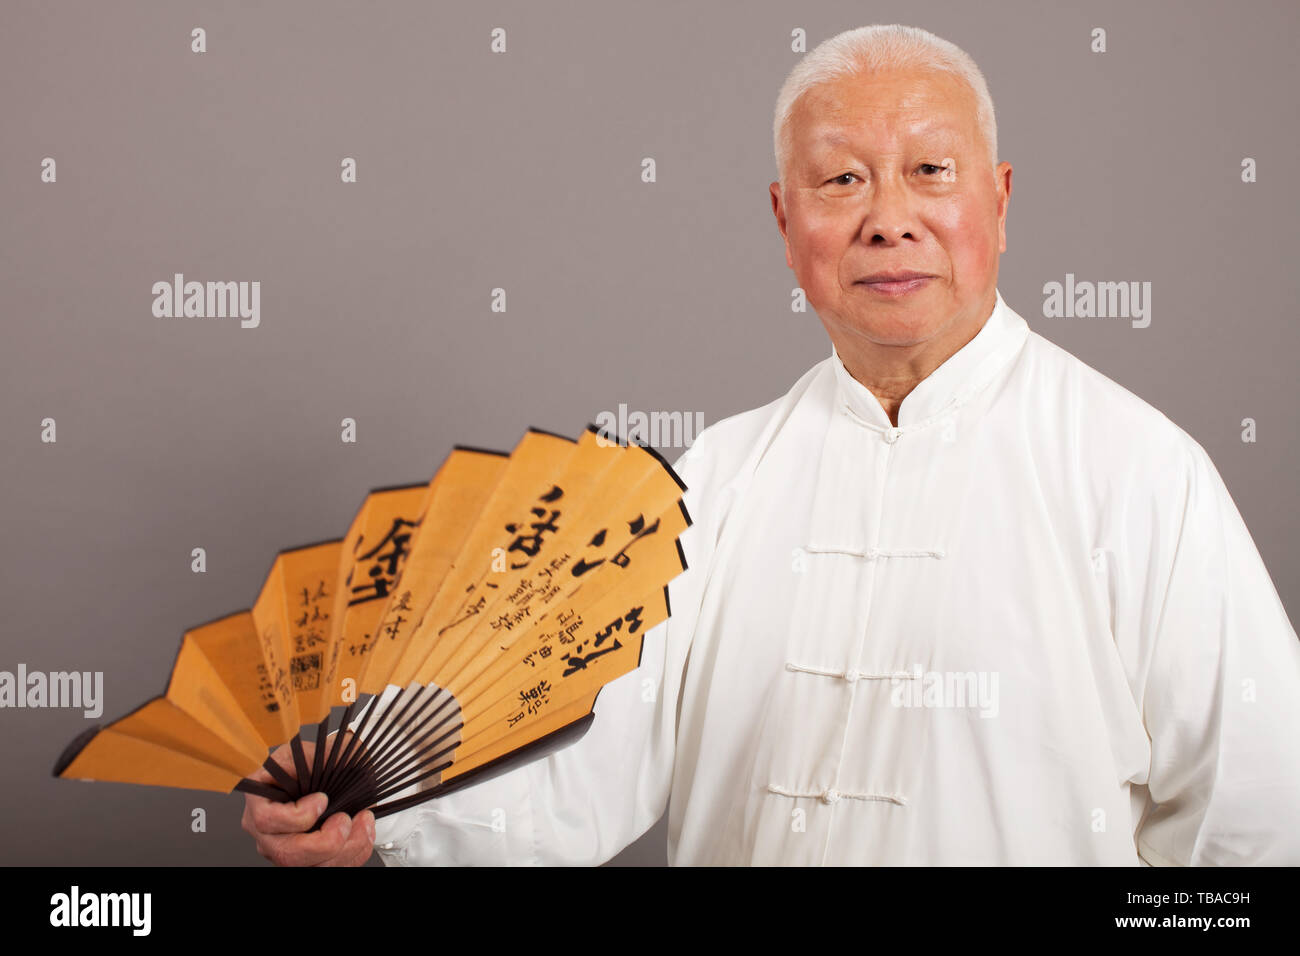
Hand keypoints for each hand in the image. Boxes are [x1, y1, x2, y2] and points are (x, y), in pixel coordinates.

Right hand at [240, 736, 375, 866]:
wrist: (335, 777)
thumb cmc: (317, 765)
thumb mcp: (315, 751)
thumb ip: (321, 755)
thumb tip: (332, 759)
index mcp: (260, 800)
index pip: (266, 820)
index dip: (297, 816)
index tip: (323, 799)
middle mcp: (267, 832)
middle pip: (286, 854)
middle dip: (325, 842)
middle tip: (345, 820)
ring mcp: (285, 850)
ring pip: (310, 867)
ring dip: (346, 849)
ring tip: (364, 822)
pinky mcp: (306, 862)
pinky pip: (328, 869)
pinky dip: (353, 855)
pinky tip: (364, 834)